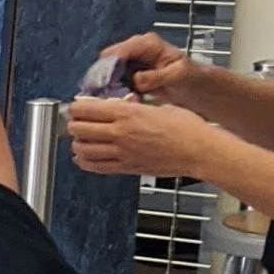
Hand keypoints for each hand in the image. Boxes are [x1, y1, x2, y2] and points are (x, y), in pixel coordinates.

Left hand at [65, 93, 217, 183]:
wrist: (199, 151)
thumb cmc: (186, 127)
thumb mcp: (159, 106)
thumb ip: (136, 107)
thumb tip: (124, 105)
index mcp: (127, 113)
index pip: (86, 109)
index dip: (77, 107)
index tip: (78, 106)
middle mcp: (120, 133)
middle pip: (79, 129)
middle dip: (74, 124)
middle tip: (77, 122)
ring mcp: (122, 153)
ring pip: (83, 150)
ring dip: (78, 143)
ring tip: (81, 139)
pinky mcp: (127, 168)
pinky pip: (96, 167)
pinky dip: (85, 162)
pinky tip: (84, 158)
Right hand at [90, 29, 197, 103]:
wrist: (199, 89)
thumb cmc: (192, 78)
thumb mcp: (177, 75)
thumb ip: (156, 76)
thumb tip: (135, 79)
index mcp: (147, 43)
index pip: (119, 52)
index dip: (107, 68)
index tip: (102, 87)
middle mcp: (135, 49)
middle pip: (108, 62)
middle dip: (104, 79)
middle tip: (103, 98)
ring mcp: (131, 63)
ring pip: (108, 74)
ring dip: (107, 89)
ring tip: (110, 103)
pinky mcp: (130, 77)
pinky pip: (114, 84)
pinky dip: (114, 94)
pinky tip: (118, 104)